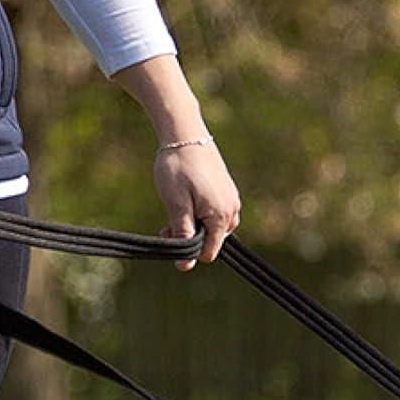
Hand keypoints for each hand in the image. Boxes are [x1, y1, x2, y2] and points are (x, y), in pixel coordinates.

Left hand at [153, 139, 241, 270]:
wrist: (185, 133)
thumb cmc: (177, 167)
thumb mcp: (175, 204)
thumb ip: (183, 234)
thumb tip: (185, 266)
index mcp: (221, 218)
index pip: (208, 252)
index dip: (187, 250)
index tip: (168, 233)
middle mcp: (232, 212)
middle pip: (211, 241)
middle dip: (190, 236)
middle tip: (166, 222)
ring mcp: (232, 201)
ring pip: (213, 228)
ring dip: (195, 224)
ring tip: (176, 206)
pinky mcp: (228, 192)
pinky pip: (216, 213)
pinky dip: (201, 212)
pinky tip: (187, 197)